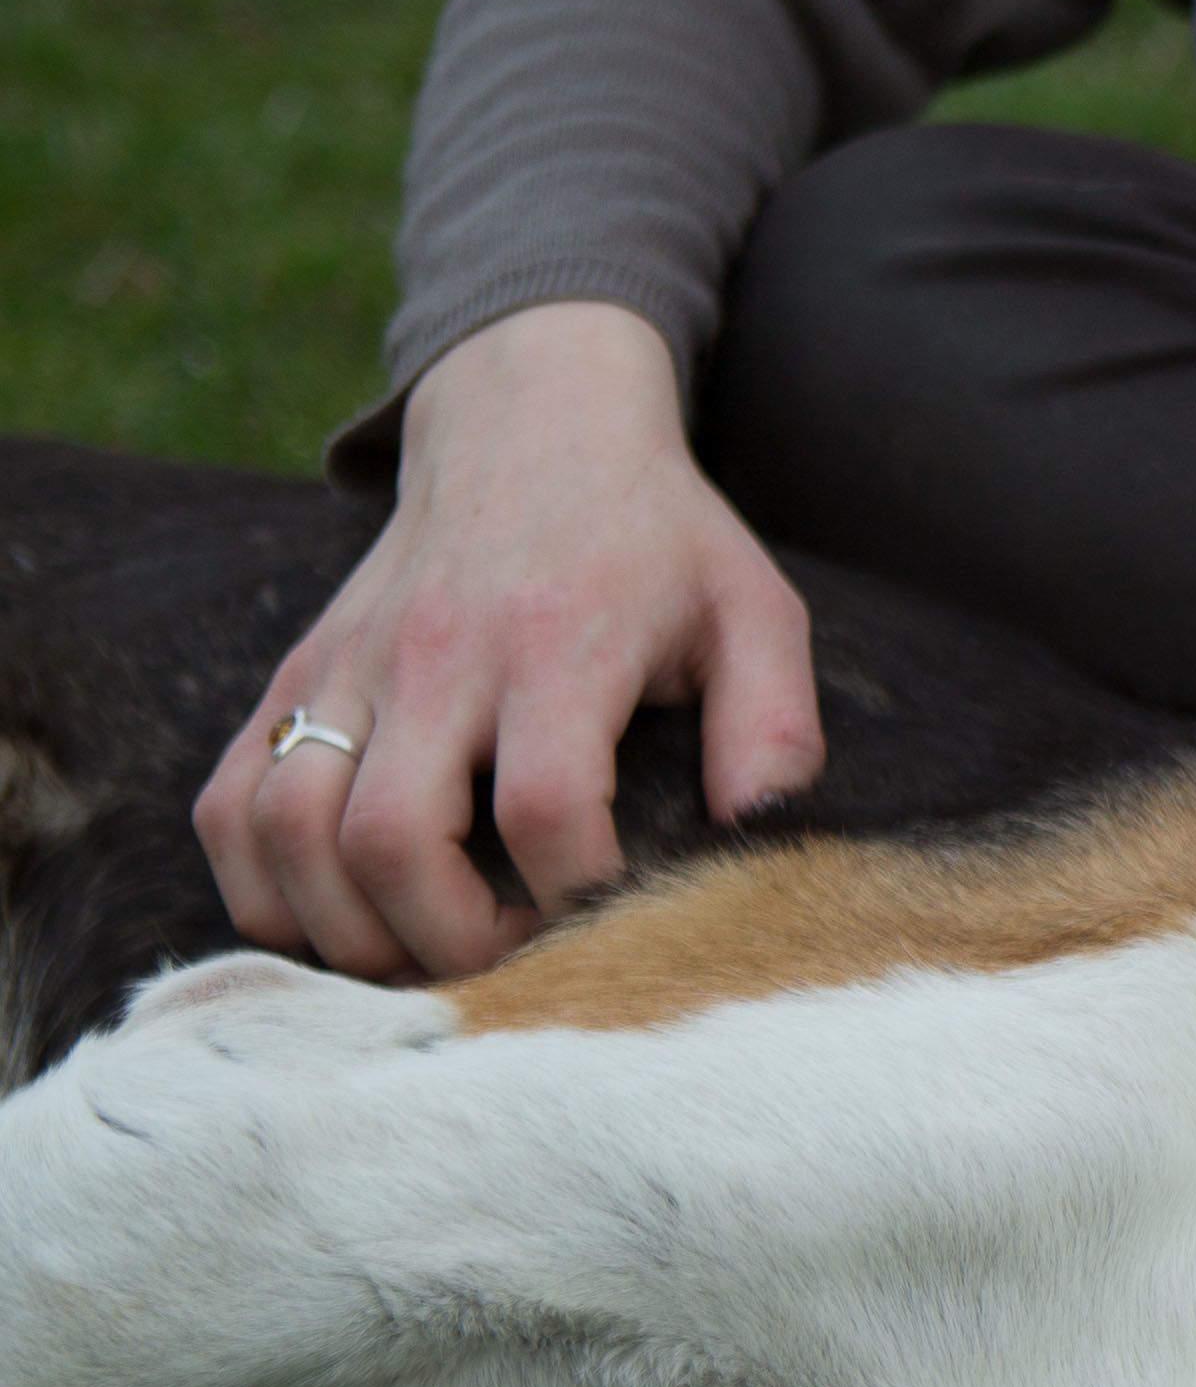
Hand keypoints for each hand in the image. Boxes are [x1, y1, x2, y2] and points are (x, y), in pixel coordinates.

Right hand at [195, 302, 824, 984]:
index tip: (611, 920)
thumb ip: (776, 727)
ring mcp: (347, 666)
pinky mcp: (296, 675)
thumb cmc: (656, 537)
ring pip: (288, 832)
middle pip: (388, 840)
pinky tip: (336, 913)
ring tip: (420, 955)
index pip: (546, 808)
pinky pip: (229, 805)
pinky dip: (261, 885)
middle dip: (446, 940)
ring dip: (344, 929)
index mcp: (556, 643)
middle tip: (506, 963)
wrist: (533, 423)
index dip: (578, 897)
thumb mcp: (753, 610)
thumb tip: (762, 839)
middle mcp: (434, 655)